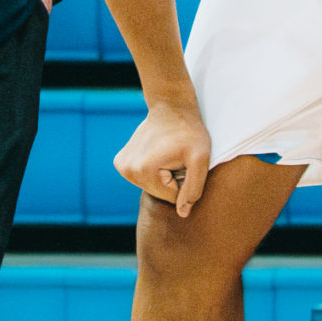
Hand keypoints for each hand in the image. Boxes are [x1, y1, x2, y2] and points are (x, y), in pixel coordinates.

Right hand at [118, 96, 211, 216]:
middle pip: (159, 193)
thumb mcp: (200, 158)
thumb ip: (194, 188)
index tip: (184, 161)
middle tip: (176, 157)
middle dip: (173, 179)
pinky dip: (154, 170)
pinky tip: (158, 153)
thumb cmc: (189, 131)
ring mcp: (121, 166)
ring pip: (152, 186)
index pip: (171, 197)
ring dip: (164, 175)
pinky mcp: (121, 163)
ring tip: (168, 154)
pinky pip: (144, 178)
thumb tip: (182, 213)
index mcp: (143, 170)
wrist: (170, 106)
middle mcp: (126, 170)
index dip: (184, 181)